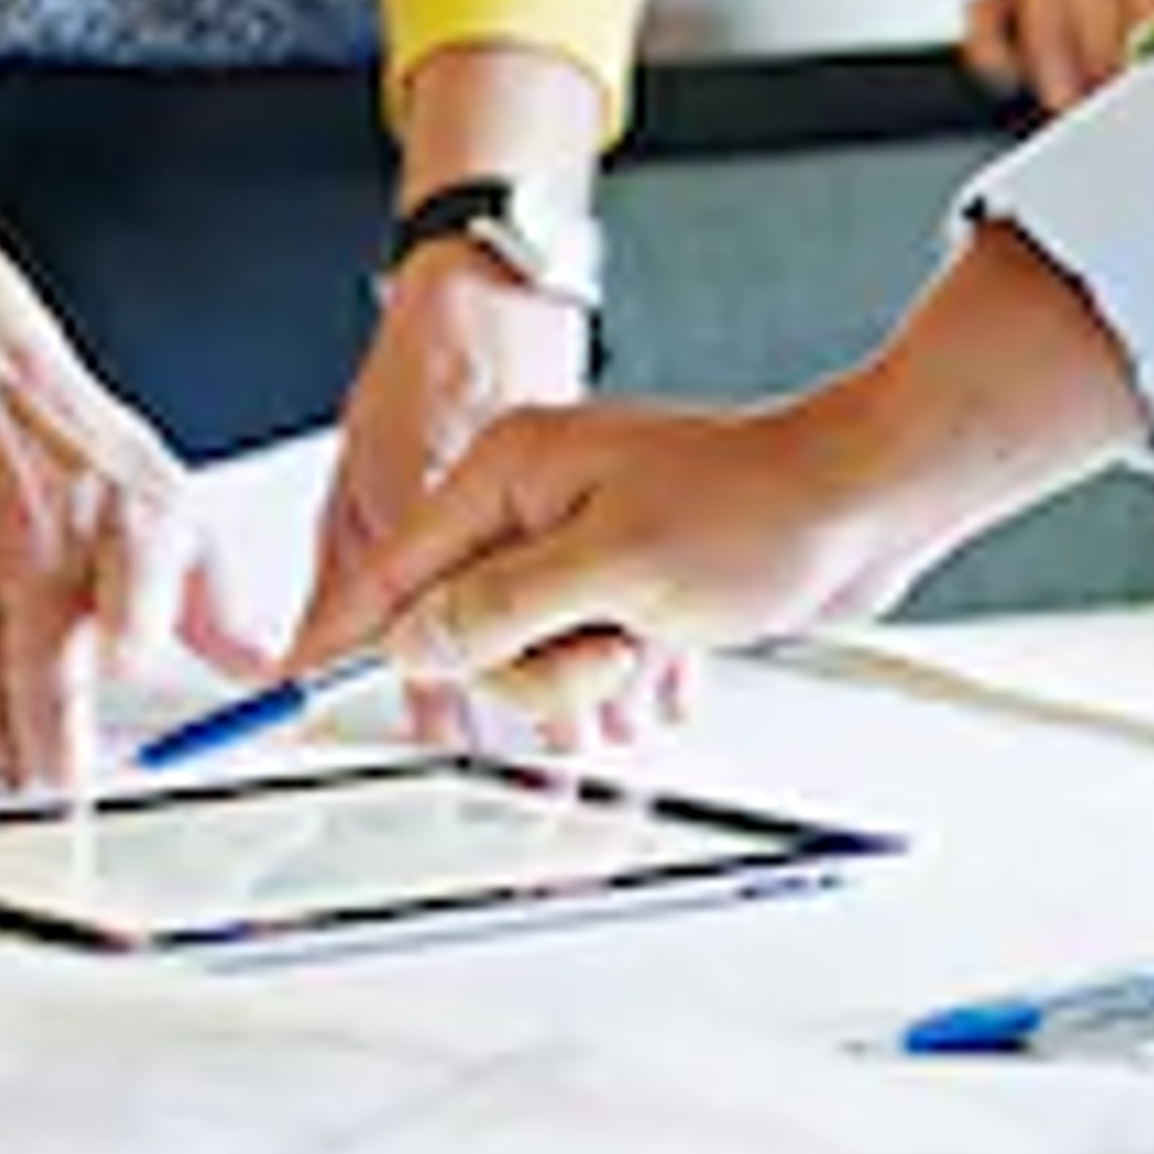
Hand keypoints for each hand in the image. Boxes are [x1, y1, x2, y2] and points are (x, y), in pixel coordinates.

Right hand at [0, 14, 260, 788]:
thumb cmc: (81, 460)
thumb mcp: (174, 512)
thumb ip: (218, 606)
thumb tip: (265, 675)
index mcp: (120, 524)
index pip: (131, 593)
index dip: (131, 640)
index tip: (127, 678)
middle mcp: (36, 542)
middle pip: (37, 666)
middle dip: (49, 745)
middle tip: (61, 784)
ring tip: (11, 770)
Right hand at [361, 220, 1153, 740]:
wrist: (870, 498)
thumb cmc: (762, 507)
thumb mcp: (614, 569)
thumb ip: (501, 609)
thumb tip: (414, 644)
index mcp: (508, 469)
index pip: (394, 565)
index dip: (343, 632)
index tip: (283, 685)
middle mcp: (533, 503)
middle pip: (461, 630)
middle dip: (530, 665)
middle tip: (607, 640)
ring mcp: (580, 546)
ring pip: (526, 659)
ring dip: (586, 676)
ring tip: (652, 636)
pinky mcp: (626, 585)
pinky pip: (582, 660)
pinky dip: (621, 673)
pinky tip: (669, 651)